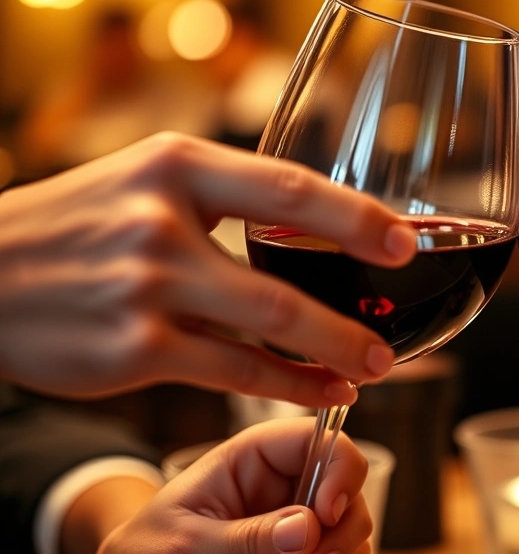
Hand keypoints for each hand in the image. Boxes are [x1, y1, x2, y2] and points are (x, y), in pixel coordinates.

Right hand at [0, 132, 416, 403]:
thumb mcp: (142, 180)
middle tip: (395, 333)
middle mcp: (162, 223)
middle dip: (351, 311)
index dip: (355, 217)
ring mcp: (146, 289)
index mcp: (175, 167)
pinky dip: (284, 386)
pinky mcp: (132, 349)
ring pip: (266, 329)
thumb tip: (310, 220)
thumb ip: (219, 195)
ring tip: (372, 369)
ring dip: (330, 354)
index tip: (403, 239)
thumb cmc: (74, 226)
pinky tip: (319, 391)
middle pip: (284, 274)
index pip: (289, 187)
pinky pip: (230, 373)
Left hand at [98, 417, 371, 553]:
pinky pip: (345, 549)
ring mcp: (297, 517)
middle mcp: (283, 482)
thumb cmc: (145, 552)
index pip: (315, 436)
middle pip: (347, 482)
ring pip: (353, 522)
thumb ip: (245, 536)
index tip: (327, 514)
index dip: (337, 466)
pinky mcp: (304, 546)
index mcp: (250, 458)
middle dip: (344, 521)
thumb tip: (308, 528)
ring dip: (343, 547)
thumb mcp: (184, 543)